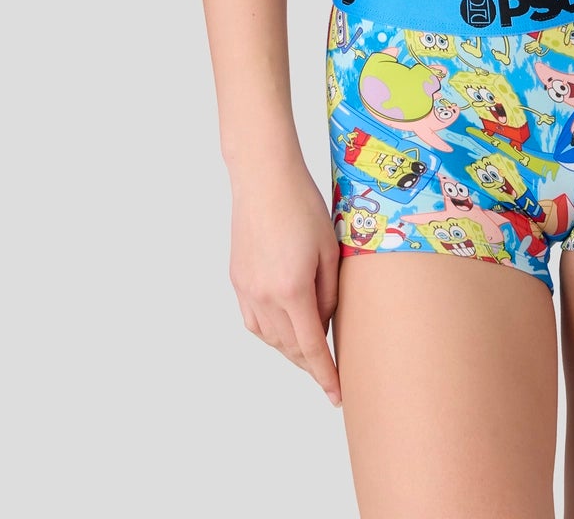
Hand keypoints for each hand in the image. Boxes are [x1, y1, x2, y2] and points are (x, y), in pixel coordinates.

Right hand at [229, 161, 342, 406]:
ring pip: (269, 338)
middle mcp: (265, 297)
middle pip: (289, 347)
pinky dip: (270, 332)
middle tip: (330, 375)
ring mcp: (246, 289)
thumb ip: (329, 292)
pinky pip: (254, 321)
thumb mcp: (329, 249)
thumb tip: (324, 322)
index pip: (312, 348)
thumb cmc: (303, 206)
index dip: (326, 376)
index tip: (336, 396)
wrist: (264, 179)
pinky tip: (284, 327)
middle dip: (310, 364)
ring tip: (310, 351)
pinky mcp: (237, 280)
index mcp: (292, 290)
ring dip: (290, 350)